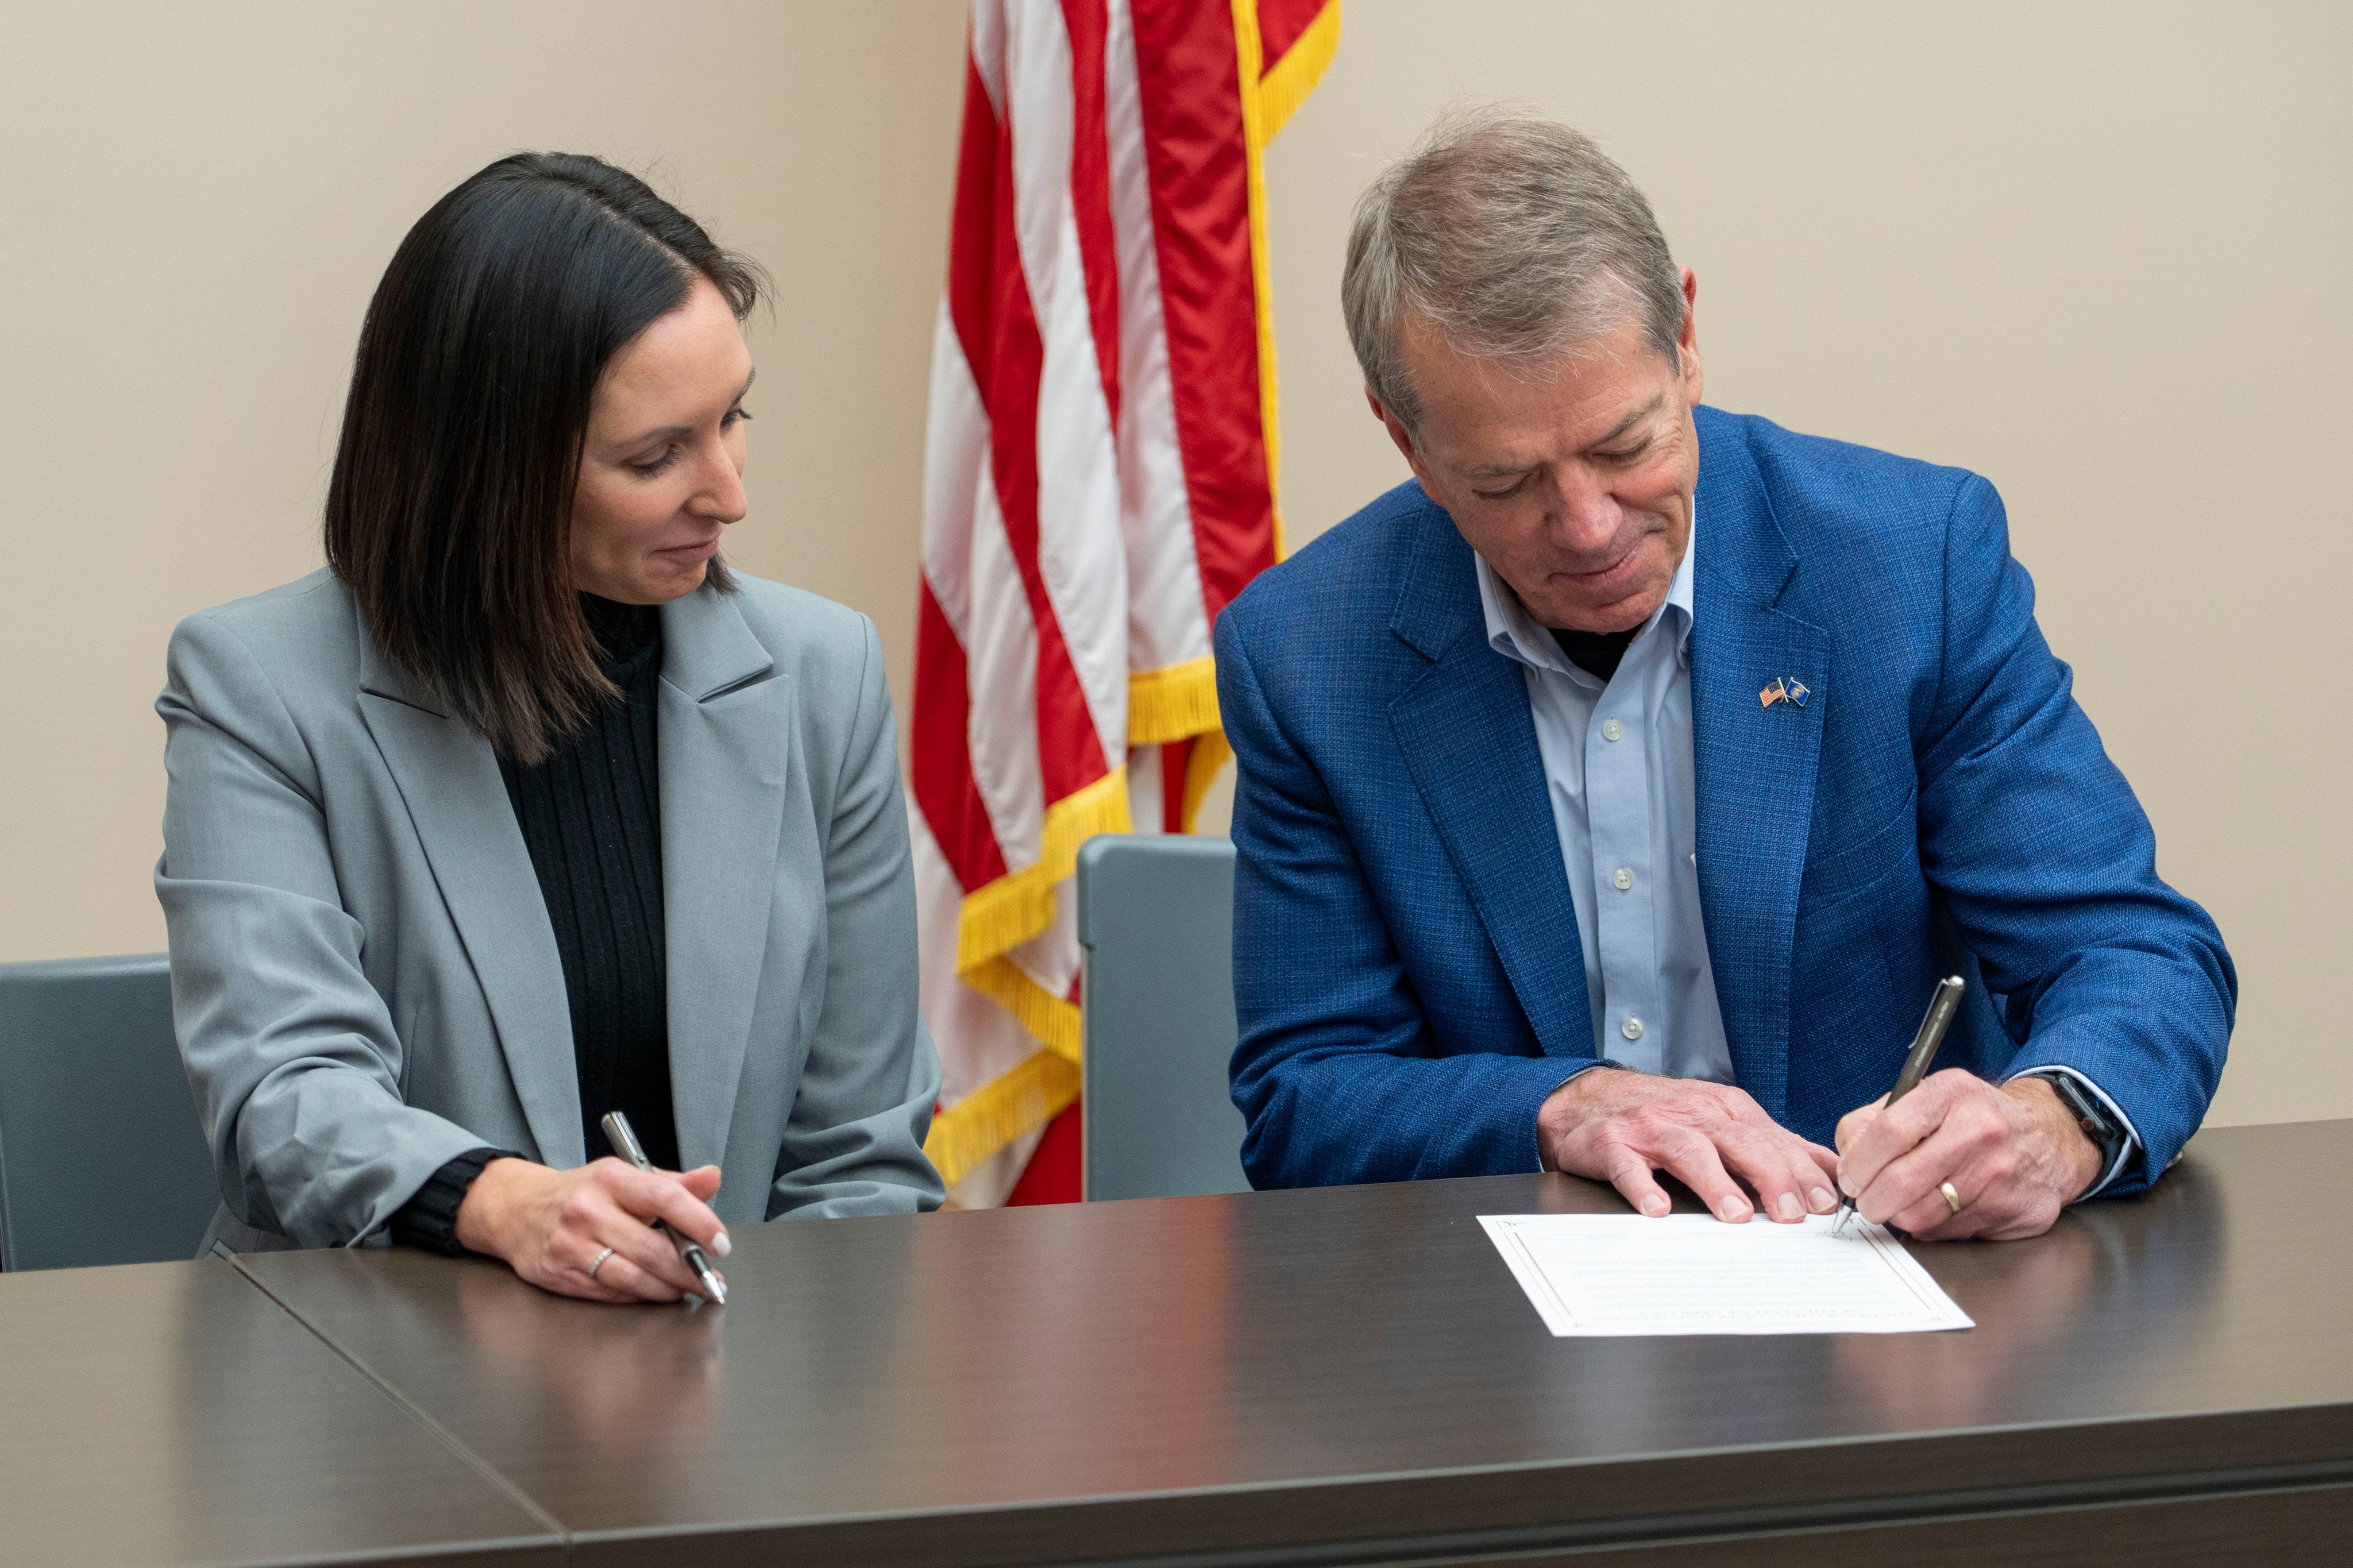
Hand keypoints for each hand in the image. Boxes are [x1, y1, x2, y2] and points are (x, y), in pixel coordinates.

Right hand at [454, 1156, 730, 1302]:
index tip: (720, 1242)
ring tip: (688, 1288)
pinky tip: (655, 1291)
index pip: (665, 1198)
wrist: (517, 1209)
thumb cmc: (582, 1192)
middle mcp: (589, 1211)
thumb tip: (712, 1178)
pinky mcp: (560, 1275)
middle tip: (711, 1279)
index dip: (700, 1222)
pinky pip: (611, 1293)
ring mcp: (571, 1246)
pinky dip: (639, 1296)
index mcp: (611, 1179)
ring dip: (668, 1288)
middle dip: (689, 1269)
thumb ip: (673, 1182)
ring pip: (633, 1278)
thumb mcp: (625, 1175)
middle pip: (652, 1248)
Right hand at [1537, 1068, 1842, 1223]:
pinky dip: (1642, 1187)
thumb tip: (1830, 1168)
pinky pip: (1628, 1166)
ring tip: (1735, 1214)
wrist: (1588, 1099)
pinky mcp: (1612, 1144)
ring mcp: (1651, 1128)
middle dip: (1770, 1175)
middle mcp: (1692, 1114)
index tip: (1824, 1204)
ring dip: (1714, 1182)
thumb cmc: (1665, 1115)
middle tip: (1790, 1213)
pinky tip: (1656, 1209)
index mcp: (1725, 1110)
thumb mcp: (1725, 1120)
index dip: (1801, 1172)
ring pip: (1689, 1151)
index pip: (1773, 1139)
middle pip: (1739, 1141)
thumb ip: (1777, 1144)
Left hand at [1833, 1071, 2102, 1240]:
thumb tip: (1845, 1160)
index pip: (1887, 1132)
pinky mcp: (2016, 1211)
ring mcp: (2001, 1174)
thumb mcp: (1926, 1097)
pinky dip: (1934, 1227)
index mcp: (1952, 1093)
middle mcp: (1980, 1131)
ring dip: (1901, 1216)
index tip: (1849, 1178)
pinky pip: (1951, 1233)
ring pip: (1922, 1215)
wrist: (2049, 1137)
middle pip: (1900, 1182)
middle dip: (1870, 1201)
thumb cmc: (1973, 1117)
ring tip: (1902, 1203)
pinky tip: (1941, 1208)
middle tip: (1866, 1202)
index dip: (1856, 1164)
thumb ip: (1875, 1121)